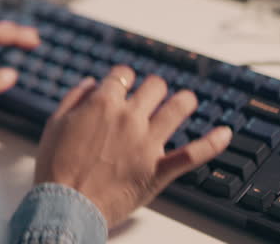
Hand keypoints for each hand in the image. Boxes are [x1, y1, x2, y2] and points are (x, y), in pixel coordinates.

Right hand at [34, 65, 231, 227]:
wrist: (66, 205)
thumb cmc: (56, 168)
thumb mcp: (54, 124)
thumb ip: (73, 98)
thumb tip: (89, 83)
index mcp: (102, 104)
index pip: (123, 75)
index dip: (124, 77)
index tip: (124, 82)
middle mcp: (128, 117)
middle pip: (155, 86)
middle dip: (153, 88)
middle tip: (152, 95)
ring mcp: (147, 143)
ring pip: (178, 108)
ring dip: (185, 101)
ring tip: (187, 101)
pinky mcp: (159, 169)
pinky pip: (194, 153)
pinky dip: (213, 142)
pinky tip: (225, 133)